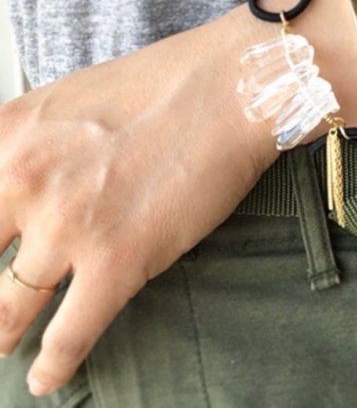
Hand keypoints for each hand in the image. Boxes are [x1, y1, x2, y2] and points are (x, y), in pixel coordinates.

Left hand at [0, 4, 278, 395]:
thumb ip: (35, 138)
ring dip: (3, 332)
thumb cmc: (170, 80)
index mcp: (10, 135)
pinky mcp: (118, 262)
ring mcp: (67, 226)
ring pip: (10, 306)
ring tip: (4, 344)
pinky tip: (48, 378)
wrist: (232, 88)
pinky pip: (70, 333)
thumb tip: (25, 173)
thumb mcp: (75, 94)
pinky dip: (55, 364)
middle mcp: (24, 181)